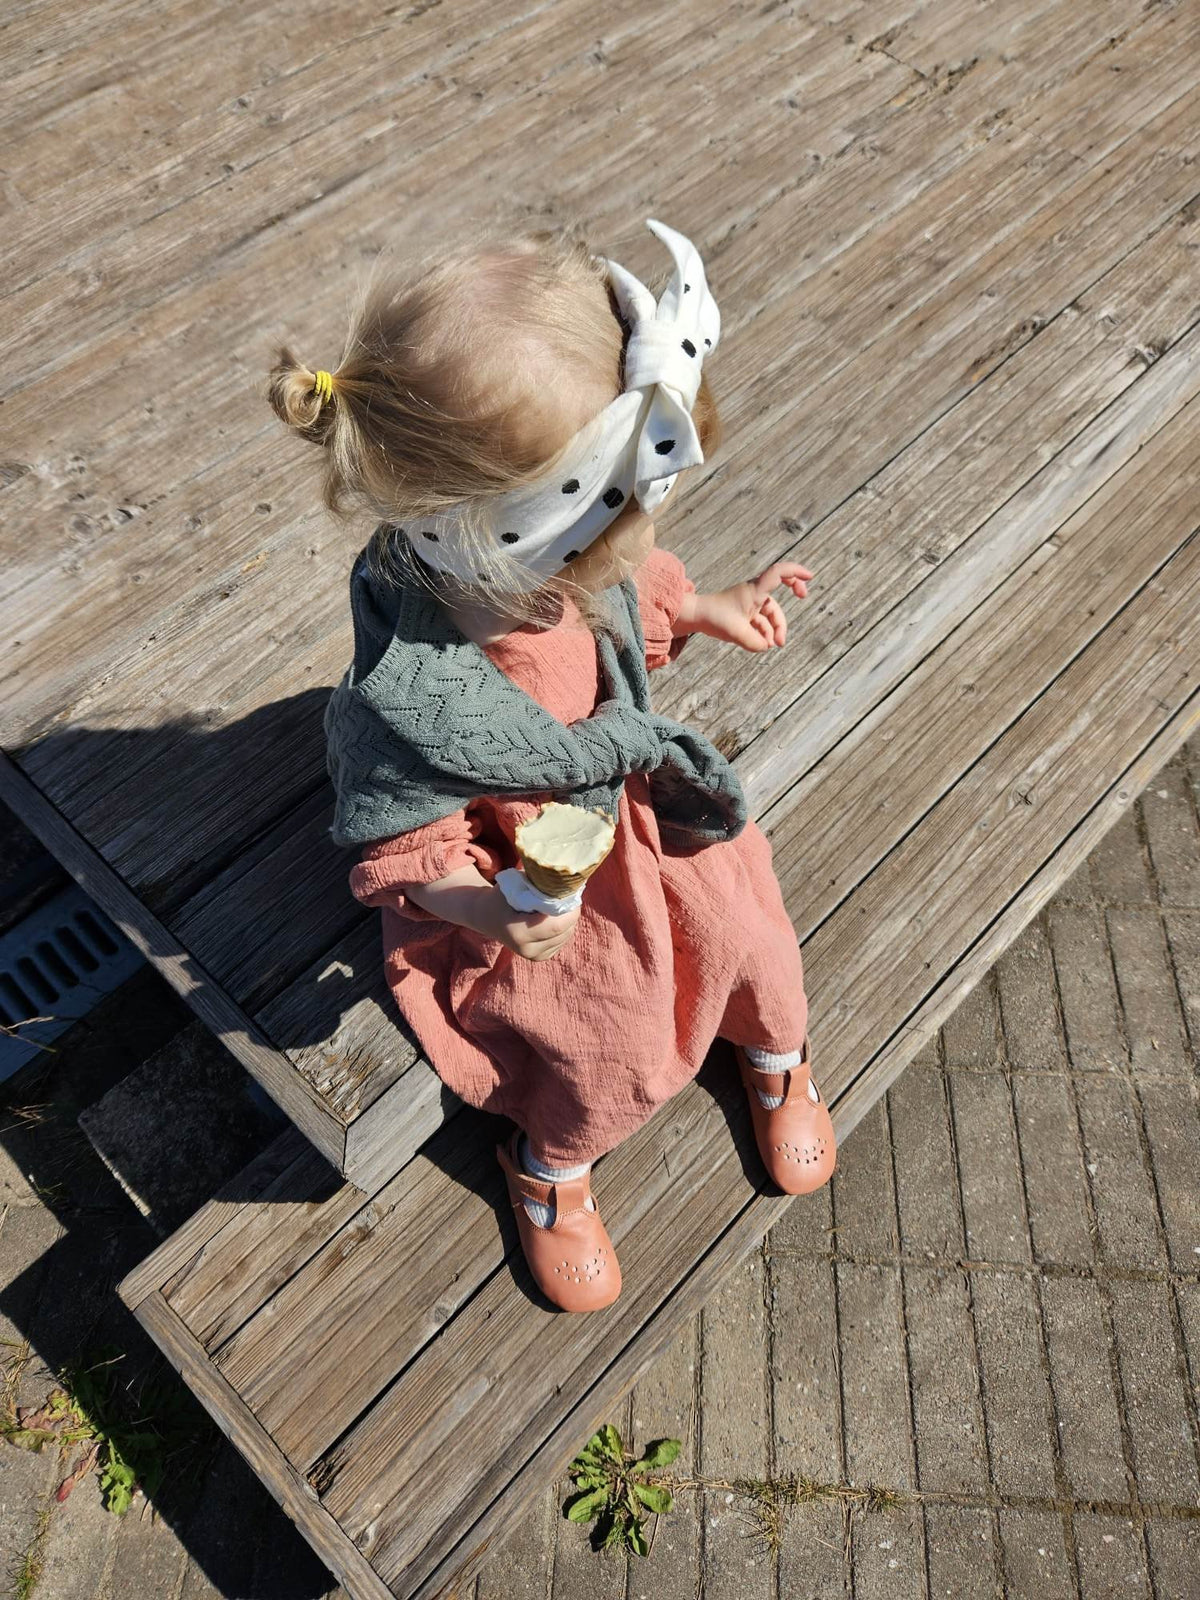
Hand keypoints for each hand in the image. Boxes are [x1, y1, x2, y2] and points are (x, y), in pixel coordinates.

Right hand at [478, 890, 581, 960]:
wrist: (486, 916)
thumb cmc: (502, 896)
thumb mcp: (515, 885)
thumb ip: (538, 884)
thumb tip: (564, 879)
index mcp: (518, 933)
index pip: (556, 924)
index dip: (569, 908)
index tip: (571, 891)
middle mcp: (527, 950)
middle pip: (565, 930)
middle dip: (570, 910)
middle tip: (567, 894)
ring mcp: (535, 956)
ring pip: (567, 934)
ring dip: (568, 918)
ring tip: (557, 904)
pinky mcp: (541, 957)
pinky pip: (563, 939)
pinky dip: (563, 926)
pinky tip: (552, 916)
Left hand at [688, 561, 812, 651]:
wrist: (696, 616)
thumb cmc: (714, 618)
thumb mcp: (737, 633)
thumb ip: (755, 642)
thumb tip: (766, 646)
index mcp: (755, 590)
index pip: (779, 573)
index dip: (796, 572)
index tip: (811, 577)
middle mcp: (754, 594)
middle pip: (775, 607)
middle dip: (782, 623)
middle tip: (782, 641)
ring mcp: (750, 605)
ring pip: (768, 619)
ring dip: (771, 633)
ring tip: (770, 646)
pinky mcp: (745, 614)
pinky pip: (759, 624)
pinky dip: (762, 633)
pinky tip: (762, 644)